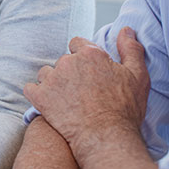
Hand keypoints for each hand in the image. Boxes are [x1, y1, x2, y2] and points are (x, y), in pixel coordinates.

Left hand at [24, 27, 148, 157]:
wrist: (106, 138)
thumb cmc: (125, 110)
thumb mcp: (138, 76)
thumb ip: (131, 49)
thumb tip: (126, 30)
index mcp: (90, 54)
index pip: (77, 43)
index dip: (83, 57)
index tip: (89, 72)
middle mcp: (68, 62)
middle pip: (63, 60)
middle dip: (70, 72)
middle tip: (81, 92)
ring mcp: (52, 79)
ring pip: (46, 74)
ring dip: (53, 83)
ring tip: (66, 100)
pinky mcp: (40, 97)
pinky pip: (30, 89)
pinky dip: (37, 95)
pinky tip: (47, 104)